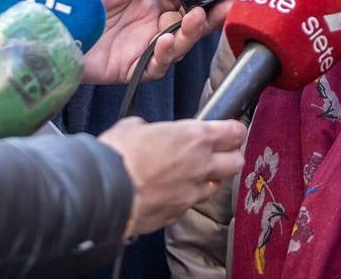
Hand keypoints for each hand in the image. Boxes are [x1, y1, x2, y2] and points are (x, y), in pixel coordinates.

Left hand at [76, 0, 231, 84]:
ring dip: (189, 36)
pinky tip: (165, 41)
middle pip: (187, 27)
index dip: (204, 0)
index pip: (185, 2)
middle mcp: (148, 25)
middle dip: (206, 20)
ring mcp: (139, 47)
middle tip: (220, 10)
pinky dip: (164, 57)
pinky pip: (154, 68)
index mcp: (148, 1)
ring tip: (191, 21)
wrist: (44, 18)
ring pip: (177, 48)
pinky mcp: (127, 69)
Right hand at [100, 117, 246, 235]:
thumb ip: (152, 129)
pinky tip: (169, 193)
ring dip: (208, 180)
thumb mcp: (134, 127)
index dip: (235, 131)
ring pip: (215, 187)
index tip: (230, 131)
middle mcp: (201, 166)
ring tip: (190, 175)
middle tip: (217, 153)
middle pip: (236, 162)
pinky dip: (184, 199)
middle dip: (230, 157)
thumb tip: (148, 132)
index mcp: (195, 138)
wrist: (104, 193)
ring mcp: (191, 193)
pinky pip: (190, 204)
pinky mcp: (178, 214)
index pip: (234, 133)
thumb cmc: (118, 155)